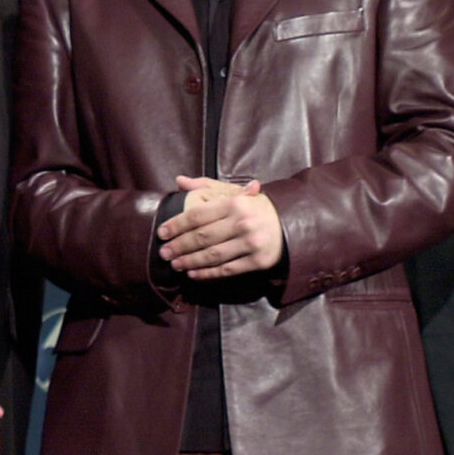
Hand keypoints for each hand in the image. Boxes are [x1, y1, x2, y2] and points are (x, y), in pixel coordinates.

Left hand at [158, 177, 284, 278]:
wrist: (290, 224)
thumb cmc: (255, 207)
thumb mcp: (233, 192)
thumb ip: (205, 187)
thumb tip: (179, 181)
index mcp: (235, 203)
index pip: (198, 215)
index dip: (176, 225)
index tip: (162, 232)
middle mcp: (242, 223)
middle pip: (202, 237)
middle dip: (179, 246)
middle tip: (164, 252)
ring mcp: (251, 244)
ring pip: (212, 255)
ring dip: (190, 261)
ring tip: (175, 264)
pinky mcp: (258, 261)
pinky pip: (227, 270)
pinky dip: (208, 273)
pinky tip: (194, 273)